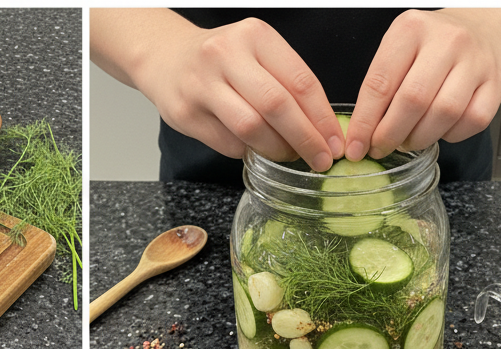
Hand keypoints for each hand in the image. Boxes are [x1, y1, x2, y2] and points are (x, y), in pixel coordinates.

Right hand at [94, 11, 341, 170]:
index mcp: (255, 36)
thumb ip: (285, 82)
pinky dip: (247, 151)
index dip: (321, 118)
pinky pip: (227, 143)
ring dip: (276, 149)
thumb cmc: (220, 60)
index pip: (299, 81)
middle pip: (277, 106)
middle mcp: (227, 56)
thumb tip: (320, 128)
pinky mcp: (186, 113)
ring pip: (251, 128)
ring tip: (290, 157)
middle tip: (320, 160)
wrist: (166, 58)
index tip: (335, 143)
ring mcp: (203, 85)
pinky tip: (256, 149)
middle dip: (304, 138)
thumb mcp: (256, 54)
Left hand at [345, 9, 500, 161]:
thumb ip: (379, 89)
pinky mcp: (498, 82)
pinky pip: (472, 121)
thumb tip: (359, 139)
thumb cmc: (431, 47)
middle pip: (413, 101)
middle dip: (390, 135)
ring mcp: (476, 61)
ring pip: (443, 114)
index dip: (364, 124)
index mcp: (411, 30)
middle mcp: (447, 40)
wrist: (485, 26)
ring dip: (419, 138)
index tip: (354, 149)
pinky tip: (440, 130)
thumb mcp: (398, 52)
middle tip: (381, 148)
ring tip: (408, 140)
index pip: (380, 84)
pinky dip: (451, 136)